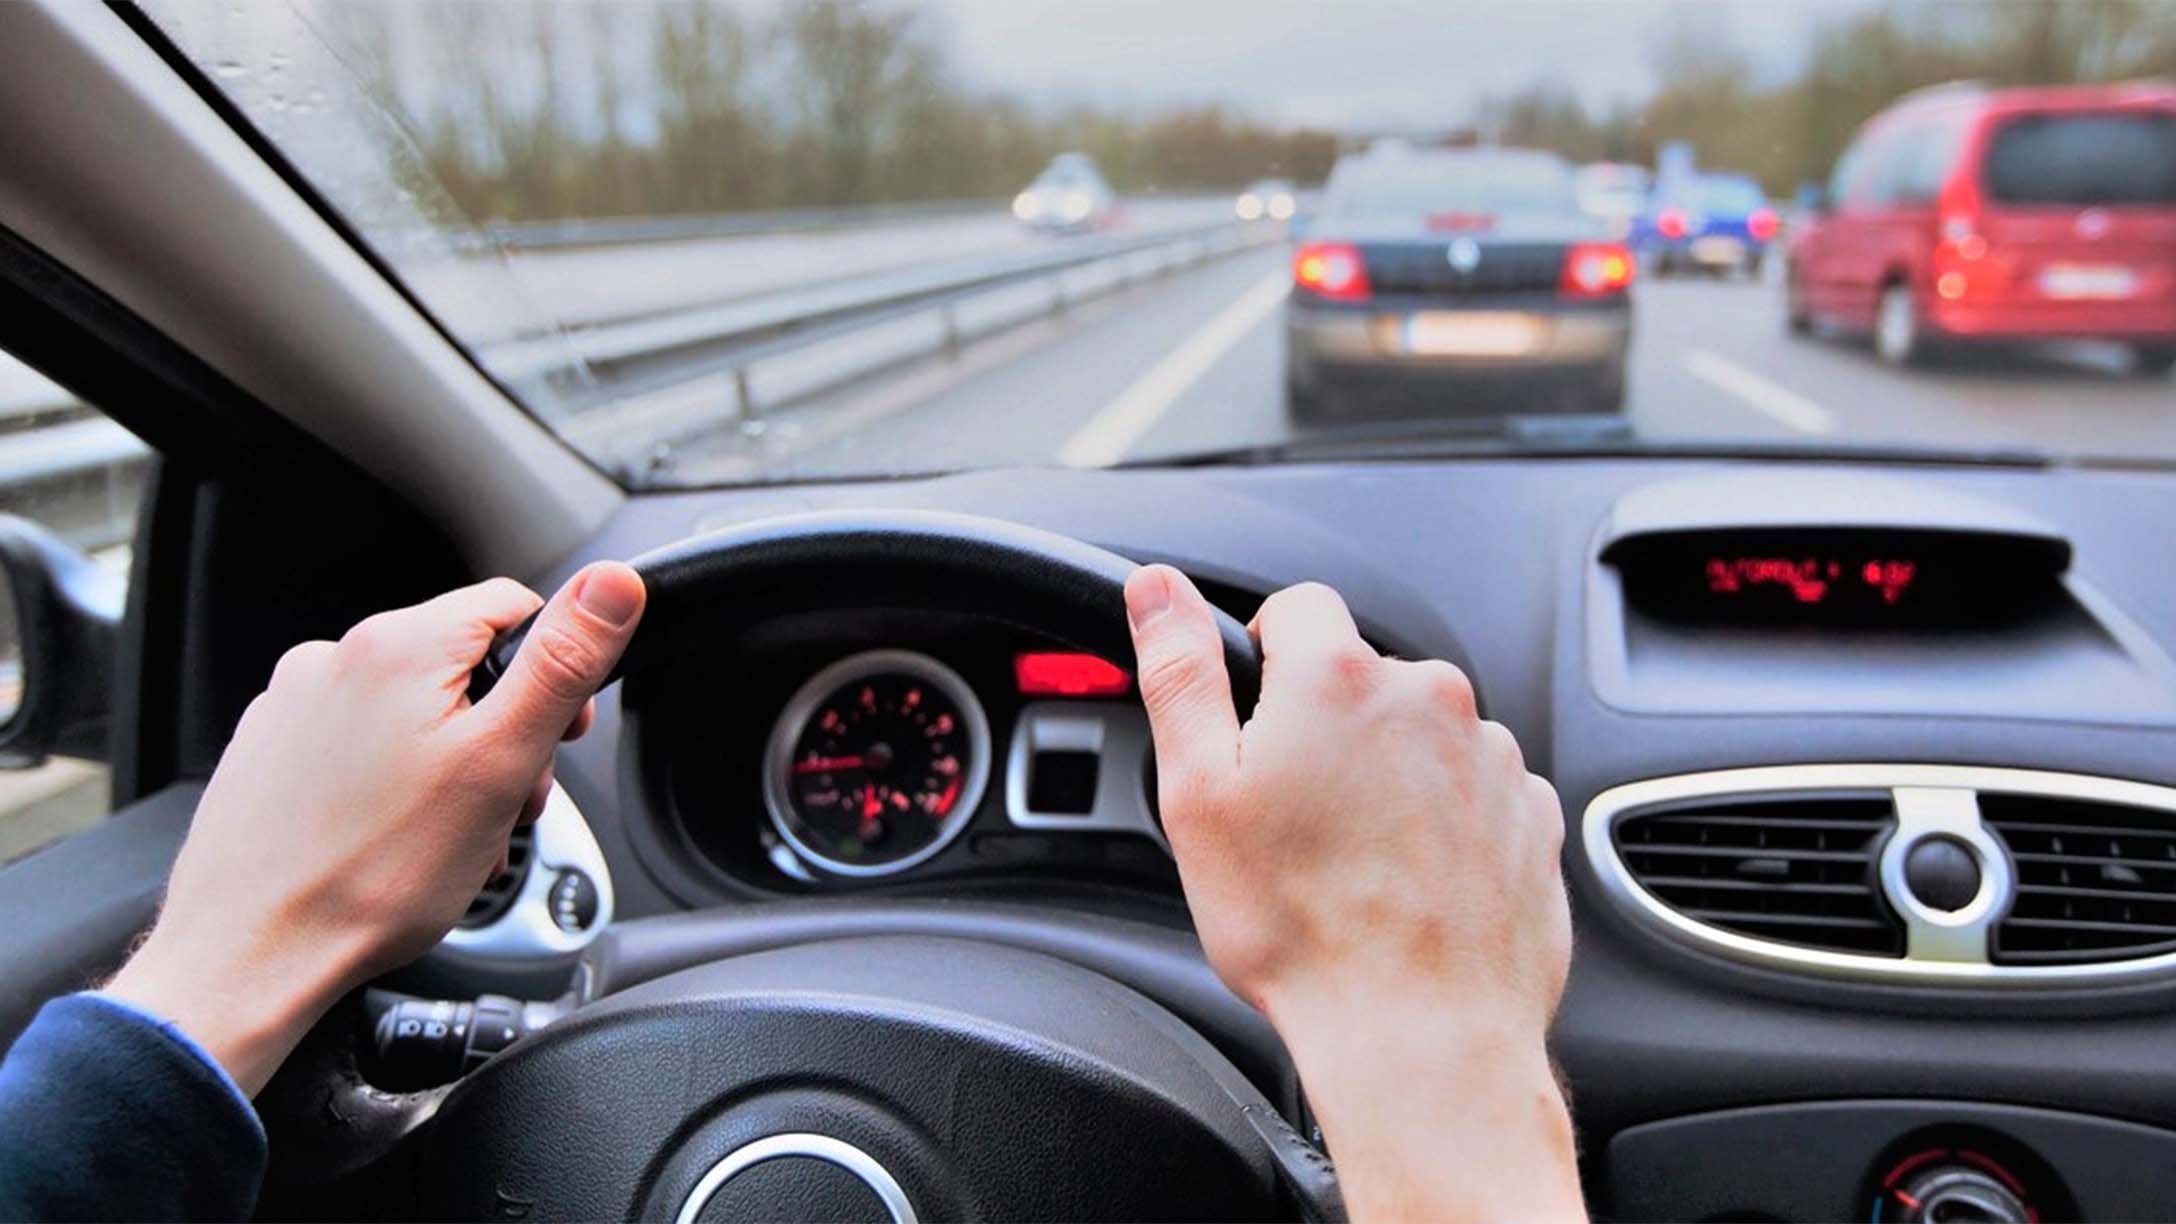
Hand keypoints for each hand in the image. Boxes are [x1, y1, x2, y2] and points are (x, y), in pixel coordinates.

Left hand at [106, 563, 645, 1094]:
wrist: (250, 955)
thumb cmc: (373, 874)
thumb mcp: (501, 761)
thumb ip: (563, 663)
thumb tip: (614, 583)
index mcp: (400, 645)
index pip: (513, 606)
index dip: (555, 671)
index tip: (559, 736)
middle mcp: (335, 658)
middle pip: (462, 665)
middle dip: (501, 731)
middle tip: (505, 805)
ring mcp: (293, 705)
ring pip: (412, 711)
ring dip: (451, 765)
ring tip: (451, 838)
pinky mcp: (269, 752)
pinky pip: (359, 747)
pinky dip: (392, 785)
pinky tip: (395, 840)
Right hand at [1124, 565, 1580, 1222]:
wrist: (1421, 1037)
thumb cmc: (1301, 930)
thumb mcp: (1198, 794)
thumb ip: (1179, 673)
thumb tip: (1157, 588)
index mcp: (1339, 678)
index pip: (1298, 609)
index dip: (1264, 662)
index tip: (1256, 730)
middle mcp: (1431, 698)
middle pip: (1362, 680)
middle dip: (1327, 730)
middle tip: (1294, 820)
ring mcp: (1493, 756)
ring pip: (1420, 738)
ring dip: (1389, 778)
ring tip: (1355, 866)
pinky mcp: (1532, 815)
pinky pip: (1475, 792)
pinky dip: (1444, 824)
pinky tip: (1409, 885)